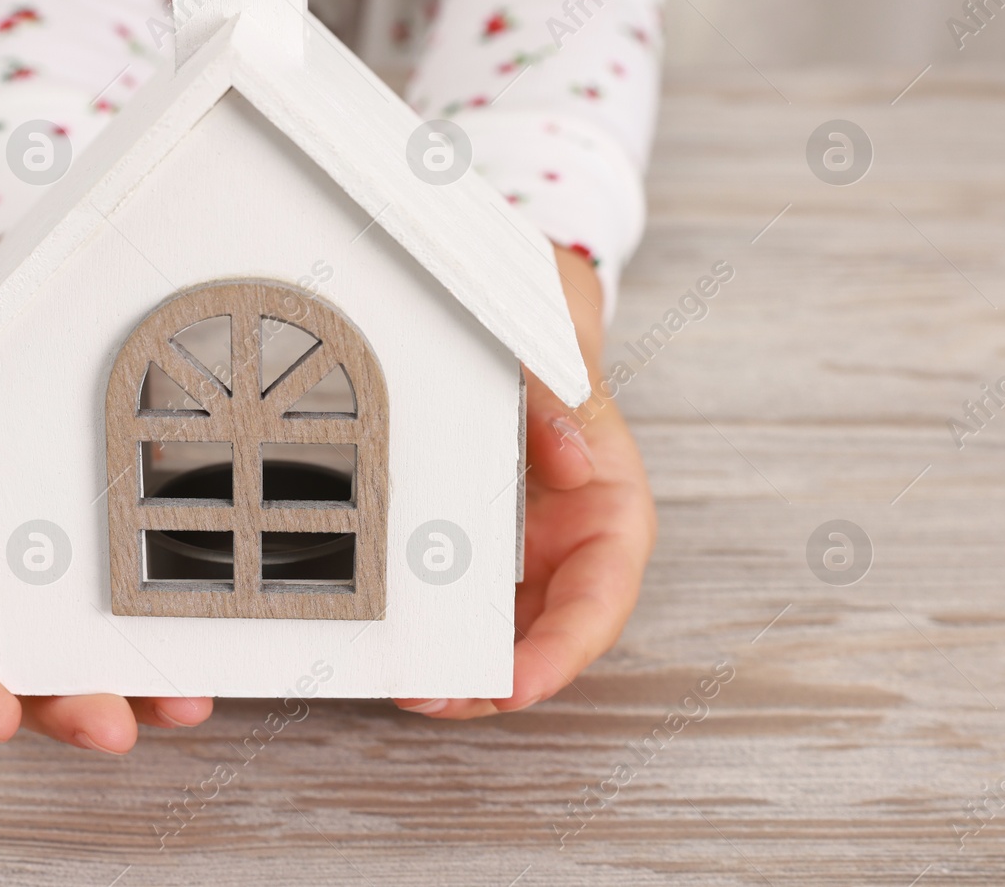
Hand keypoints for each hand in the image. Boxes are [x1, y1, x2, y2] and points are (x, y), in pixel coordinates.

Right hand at [0, 245, 212, 752]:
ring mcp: (55, 580)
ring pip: (76, 659)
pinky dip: (163, 657)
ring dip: (122, 695)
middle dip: (53, 705)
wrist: (45, 347)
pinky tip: (207, 673)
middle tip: (108, 731)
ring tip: (178, 707)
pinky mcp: (109, 576)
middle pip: (10, 657)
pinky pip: (132, 629)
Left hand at [395, 245, 656, 718]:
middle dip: (493, 680)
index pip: (600, 600)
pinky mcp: (477, 542)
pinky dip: (432, 625)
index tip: (516, 684)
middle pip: (545, 635)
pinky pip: (460, 597)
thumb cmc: (545, 332)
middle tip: (431, 695)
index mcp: (611, 507)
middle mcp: (572, 540)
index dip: (561, 652)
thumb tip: (571, 462)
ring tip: (404, 684)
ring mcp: (524, 548)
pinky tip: (393, 639)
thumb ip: (560, 397)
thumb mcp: (553, 345)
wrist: (511, 309)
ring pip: (500, 630)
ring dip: (457, 665)